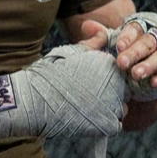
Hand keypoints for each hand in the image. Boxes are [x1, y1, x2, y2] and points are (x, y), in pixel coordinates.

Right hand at [0, 44, 126, 143]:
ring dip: (110, 109)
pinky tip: (90, 121)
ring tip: (89, 109)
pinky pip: (115, 125)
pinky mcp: (106, 123)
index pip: (120, 71)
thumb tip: (103, 33)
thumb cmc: (48, 74)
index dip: (108, 78)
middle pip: (122, 90)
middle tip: (89, 97)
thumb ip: (92, 43)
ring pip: (120, 108)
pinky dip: (105, 124)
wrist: (34, 100)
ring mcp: (112, 104)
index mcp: (108, 63)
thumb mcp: (71, 52)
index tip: (95, 83)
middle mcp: (115, 83)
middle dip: (111, 93)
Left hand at [82, 13, 156, 100]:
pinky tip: (153, 83)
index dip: (127, 37)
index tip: (118, 47)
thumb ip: (100, 37)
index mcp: (139, 30)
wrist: (138, 80)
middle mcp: (156, 39)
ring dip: (149, 65)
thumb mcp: (110, 47)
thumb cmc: (123, 57)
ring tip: (135, 74)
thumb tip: (86, 25)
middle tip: (121, 63)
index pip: (135, 29)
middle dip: (135, 53)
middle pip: (148, 43)